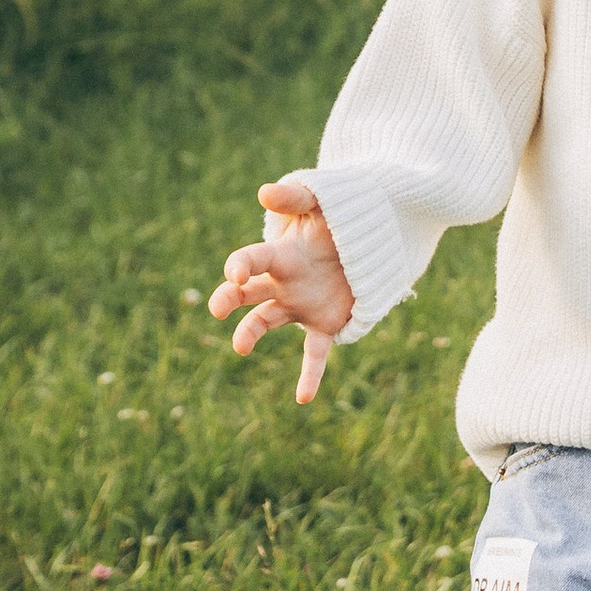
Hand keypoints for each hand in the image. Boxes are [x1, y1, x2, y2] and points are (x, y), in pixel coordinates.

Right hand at [210, 180, 353, 403]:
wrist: (372, 237)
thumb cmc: (339, 217)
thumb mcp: (322, 201)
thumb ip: (296, 196)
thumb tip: (265, 192)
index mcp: (281, 254)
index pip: (253, 260)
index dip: (242, 265)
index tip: (234, 273)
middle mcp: (284, 282)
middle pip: (247, 293)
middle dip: (229, 298)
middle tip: (218, 307)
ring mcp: (300, 305)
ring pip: (266, 321)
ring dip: (249, 333)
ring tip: (239, 347)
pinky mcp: (324, 324)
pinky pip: (313, 353)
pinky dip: (308, 375)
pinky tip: (303, 398)